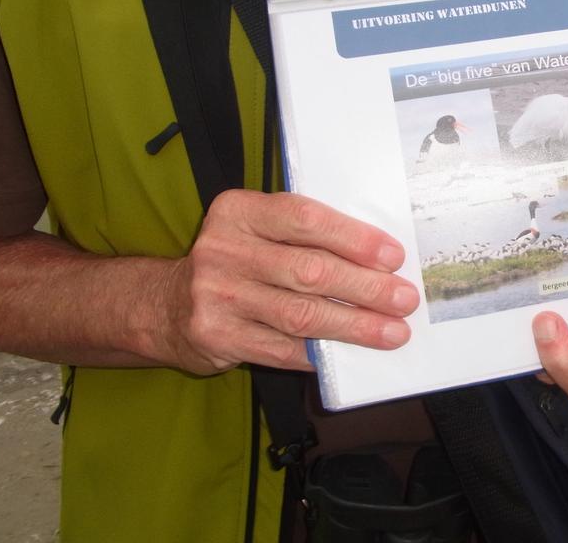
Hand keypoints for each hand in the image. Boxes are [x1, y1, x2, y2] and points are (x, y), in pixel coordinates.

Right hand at [154, 189, 417, 374]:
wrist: (163, 304)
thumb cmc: (234, 262)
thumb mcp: (257, 231)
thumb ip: (303, 236)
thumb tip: (378, 260)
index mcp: (238, 211)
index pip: (305, 219)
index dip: (354, 238)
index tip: (393, 257)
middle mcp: (223, 249)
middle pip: (310, 270)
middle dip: (366, 287)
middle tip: (403, 300)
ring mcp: (216, 295)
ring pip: (301, 314)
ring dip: (354, 325)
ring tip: (392, 332)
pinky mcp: (217, 336)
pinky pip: (282, 348)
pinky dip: (321, 352)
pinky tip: (349, 355)